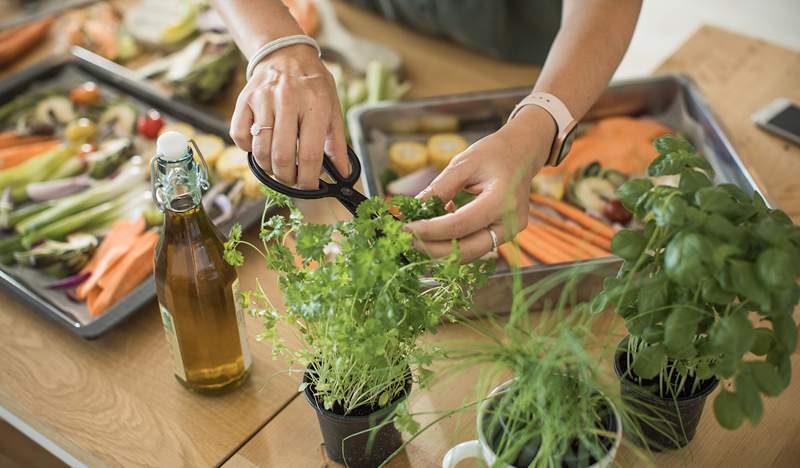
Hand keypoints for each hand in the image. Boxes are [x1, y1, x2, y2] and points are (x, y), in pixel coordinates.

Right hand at [229, 44, 347, 188]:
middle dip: (288, 178)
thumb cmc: (313, 84)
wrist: (285, 53)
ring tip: (278, 169)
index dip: (309, 179)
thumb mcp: (333, 107)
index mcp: (315, 104)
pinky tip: (261, 148)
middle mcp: (287, 100)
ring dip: (269, 169)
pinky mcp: (244, 100)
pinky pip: (239, 137)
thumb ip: (337, 142)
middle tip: (293, 180)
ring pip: (260, 151)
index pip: (310, 154)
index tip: (310, 188)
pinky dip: (248, 151)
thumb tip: (343, 173)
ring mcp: (262, 100)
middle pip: (282, 157)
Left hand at [404, 106, 555, 261]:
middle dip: (433, 249)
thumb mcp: (463, 163)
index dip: (430, 231)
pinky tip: (434, 235)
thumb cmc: (494, 153)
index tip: (406, 229)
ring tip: (416, 239)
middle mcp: (510, 222)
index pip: (460, 225)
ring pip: (470, 254)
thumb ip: (439, 188)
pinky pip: (474, 247)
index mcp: (502, 200)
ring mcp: (510, 232)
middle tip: (407, 240)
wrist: (522, 153)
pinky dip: (453, 245)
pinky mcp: (504, 235)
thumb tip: (412, 209)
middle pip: (467, 249)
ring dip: (441, 251)